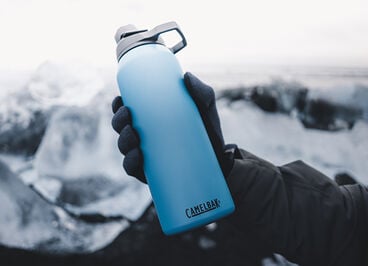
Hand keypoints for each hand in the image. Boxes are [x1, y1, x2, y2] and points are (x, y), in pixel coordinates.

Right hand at [111, 72, 234, 182]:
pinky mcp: (151, 172)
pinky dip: (130, 163)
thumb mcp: (206, 109)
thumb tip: (186, 76)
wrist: (220, 160)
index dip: (118, 106)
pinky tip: (136, 156)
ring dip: (123, 141)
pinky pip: (133, 169)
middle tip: (128, 116)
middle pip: (121, 128)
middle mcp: (145, 137)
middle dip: (118, 121)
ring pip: (125, 147)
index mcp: (151, 120)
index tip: (120, 100)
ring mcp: (147, 155)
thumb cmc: (208, 131)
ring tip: (134, 137)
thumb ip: (201, 92)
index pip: (128, 111)